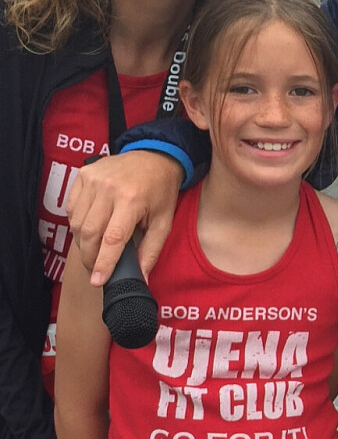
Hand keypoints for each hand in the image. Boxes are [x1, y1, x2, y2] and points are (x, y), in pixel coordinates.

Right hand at [65, 151, 182, 284]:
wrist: (154, 156)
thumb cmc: (161, 191)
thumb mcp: (164, 222)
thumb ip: (151, 251)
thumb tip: (141, 278)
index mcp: (132, 200)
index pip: (112, 238)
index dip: (103, 262)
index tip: (97, 281)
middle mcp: (109, 188)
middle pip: (89, 232)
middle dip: (90, 257)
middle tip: (95, 269)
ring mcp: (93, 180)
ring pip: (76, 222)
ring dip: (82, 241)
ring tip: (95, 249)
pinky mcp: (83, 175)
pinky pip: (72, 207)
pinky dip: (77, 223)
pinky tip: (90, 227)